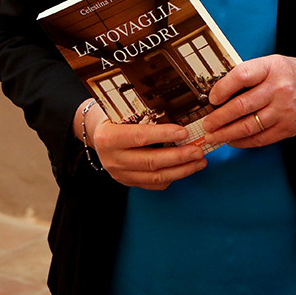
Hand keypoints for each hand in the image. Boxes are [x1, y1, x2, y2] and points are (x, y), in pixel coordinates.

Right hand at [83, 105, 206, 189]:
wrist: (97, 134)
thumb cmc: (112, 118)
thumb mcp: (119, 111)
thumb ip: (142, 113)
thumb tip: (175, 110)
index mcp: (109, 137)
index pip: (140, 137)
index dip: (164, 135)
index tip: (184, 132)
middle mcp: (113, 159)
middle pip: (151, 162)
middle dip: (179, 157)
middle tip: (198, 151)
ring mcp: (120, 174)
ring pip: (155, 177)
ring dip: (181, 171)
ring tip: (199, 162)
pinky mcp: (128, 182)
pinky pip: (153, 184)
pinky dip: (172, 177)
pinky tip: (185, 169)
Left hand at [201, 55, 295, 149]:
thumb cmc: (294, 75)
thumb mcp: (274, 63)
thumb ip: (251, 73)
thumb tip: (221, 89)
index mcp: (272, 68)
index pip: (242, 76)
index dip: (223, 88)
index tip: (212, 98)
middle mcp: (278, 89)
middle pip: (242, 106)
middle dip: (219, 117)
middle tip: (207, 123)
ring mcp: (283, 111)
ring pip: (248, 126)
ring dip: (226, 133)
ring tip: (213, 135)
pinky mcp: (286, 129)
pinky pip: (260, 139)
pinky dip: (242, 142)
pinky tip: (232, 140)